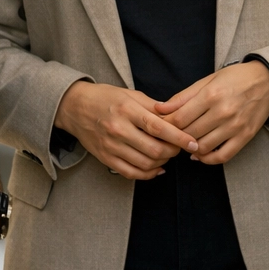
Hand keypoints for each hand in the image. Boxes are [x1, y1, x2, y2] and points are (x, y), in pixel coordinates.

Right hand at [54, 81, 196, 179]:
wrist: (75, 107)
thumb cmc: (106, 98)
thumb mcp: (130, 94)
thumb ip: (153, 107)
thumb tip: (176, 117)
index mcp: (127, 110)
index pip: (159, 127)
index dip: (179, 137)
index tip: (193, 143)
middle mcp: (118, 129)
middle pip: (154, 150)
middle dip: (173, 152)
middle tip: (180, 148)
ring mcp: (111, 146)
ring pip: (145, 164)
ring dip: (163, 163)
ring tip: (168, 155)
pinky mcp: (106, 158)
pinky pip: (131, 173)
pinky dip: (148, 174)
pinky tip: (157, 169)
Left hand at [154, 62, 268, 164]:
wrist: (267, 81)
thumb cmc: (235, 78)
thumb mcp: (207, 80)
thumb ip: (183, 97)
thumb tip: (160, 108)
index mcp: (211, 95)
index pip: (180, 119)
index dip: (166, 126)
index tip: (160, 128)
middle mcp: (223, 112)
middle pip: (189, 134)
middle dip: (176, 138)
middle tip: (170, 137)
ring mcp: (235, 126)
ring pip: (203, 147)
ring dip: (190, 149)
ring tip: (185, 143)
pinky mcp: (245, 137)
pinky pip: (223, 156)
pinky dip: (208, 159)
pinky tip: (200, 154)